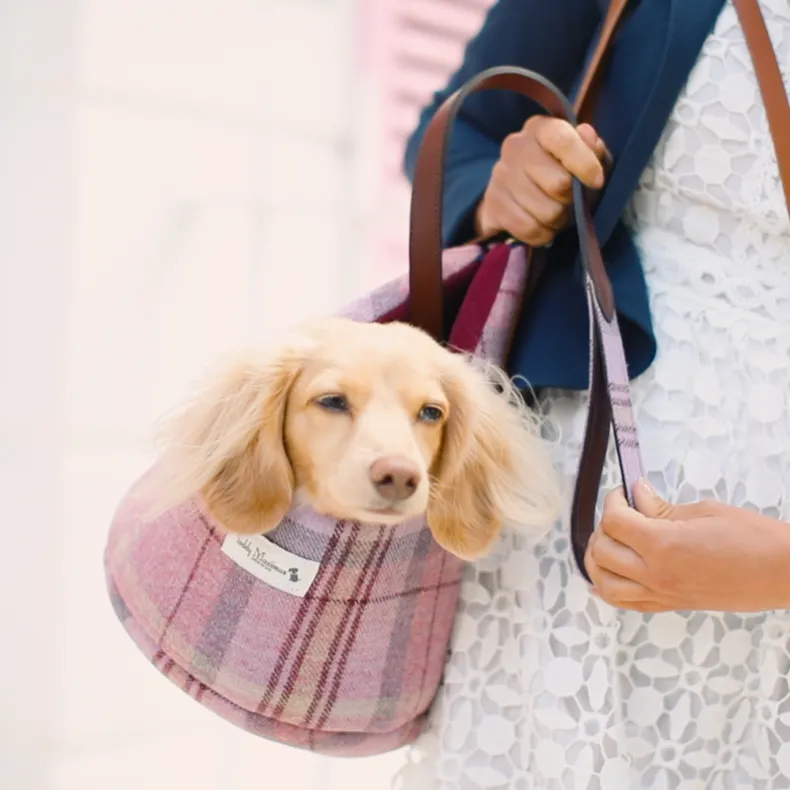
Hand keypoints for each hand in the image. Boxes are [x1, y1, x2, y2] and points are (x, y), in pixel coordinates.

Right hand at [476, 117, 609, 246]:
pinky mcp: (492, 203)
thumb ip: (592, 148)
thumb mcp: (586, 158)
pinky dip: (542, 234)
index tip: (597, 182)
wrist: (519, 197)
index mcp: (540, 128)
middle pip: (558, 183)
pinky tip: (542, 227)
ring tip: (555, 214)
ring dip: (558, 219)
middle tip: (569, 201)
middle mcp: (515, 146)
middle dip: (571, 199)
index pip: (562, 140)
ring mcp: (500, 175)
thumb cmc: (561, 173)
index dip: (584, 163)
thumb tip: (587, 135)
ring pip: (546, 211)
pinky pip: (528, 228)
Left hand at [584, 480, 789, 612]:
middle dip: (603, 527)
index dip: (612, 501)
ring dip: (597, 561)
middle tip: (618, 512)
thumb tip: (636, 494)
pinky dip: (608, 589)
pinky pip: (628, 604)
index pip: (614, 522)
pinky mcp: (673, 605)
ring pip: (607, 584)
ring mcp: (663, 594)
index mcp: (663, 546)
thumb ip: (661, 507)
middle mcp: (657, 574)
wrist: (783, 572)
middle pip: (603, 552)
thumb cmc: (753, 538)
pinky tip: (603, 578)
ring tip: (605, 542)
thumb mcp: (703, 511)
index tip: (621, 492)